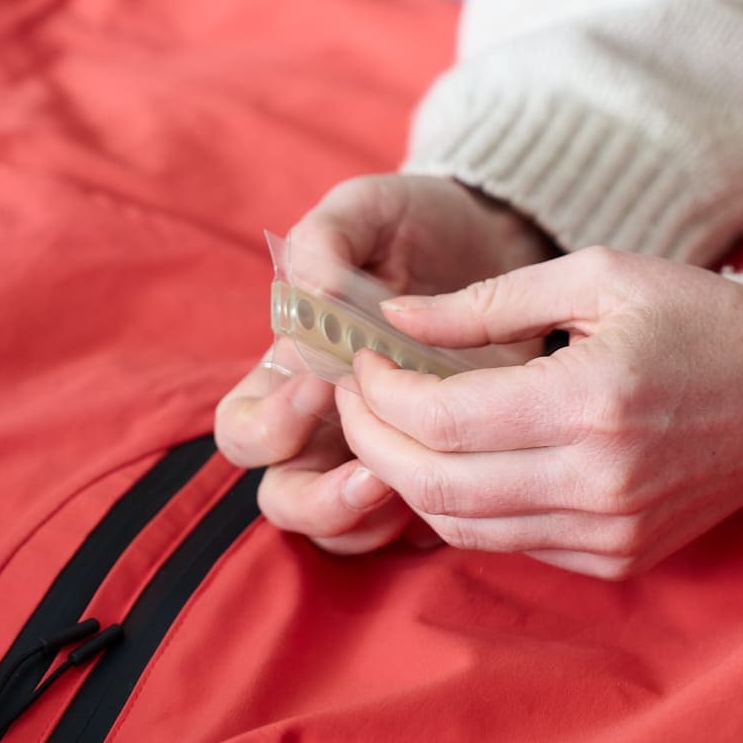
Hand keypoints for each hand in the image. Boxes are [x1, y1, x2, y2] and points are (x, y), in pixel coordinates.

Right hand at [215, 175, 554, 553]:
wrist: (499, 238)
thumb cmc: (416, 225)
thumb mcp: (368, 211)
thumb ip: (326, 237)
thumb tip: (306, 287)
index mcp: (291, 374)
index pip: (243, 431)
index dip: (269, 425)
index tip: (321, 383)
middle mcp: (324, 429)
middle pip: (283, 499)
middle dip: (318, 497)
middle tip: (371, 466)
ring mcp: (381, 456)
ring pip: (342, 531)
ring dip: (368, 519)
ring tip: (410, 484)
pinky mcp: (440, 470)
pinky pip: (417, 529)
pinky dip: (429, 521)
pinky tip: (461, 486)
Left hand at [333, 247, 742, 578]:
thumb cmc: (699, 319)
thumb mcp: (599, 275)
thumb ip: (487, 301)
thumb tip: (393, 319)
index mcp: (592, 400)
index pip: (442, 420)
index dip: (379, 395)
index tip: (360, 363)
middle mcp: (600, 480)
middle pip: (436, 487)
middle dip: (372, 444)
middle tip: (355, 402)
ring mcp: (611, 530)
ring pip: (463, 528)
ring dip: (409, 481)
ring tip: (393, 430)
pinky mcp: (619, 557)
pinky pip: (510, 544)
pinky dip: (466, 508)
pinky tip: (456, 461)